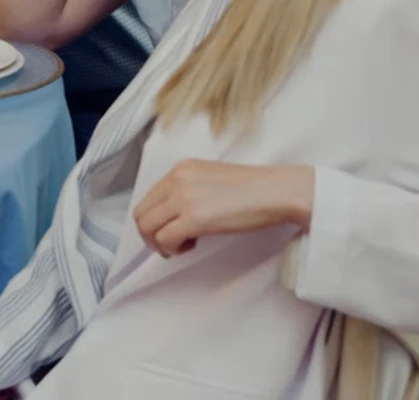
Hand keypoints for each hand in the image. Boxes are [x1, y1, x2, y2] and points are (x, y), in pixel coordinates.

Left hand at [132, 160, 314, 257]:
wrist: (277, 191)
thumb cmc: (253, 189)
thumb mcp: (211, 178)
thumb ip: (189, 190)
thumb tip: (176, 214)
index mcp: (181, 169)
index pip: (148, 198)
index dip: (154, 221)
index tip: (168, 231)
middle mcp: (177, 179)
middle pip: (141, 214)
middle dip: (151, 236)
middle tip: (170, 245)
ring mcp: (184, 197)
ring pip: (148, 229)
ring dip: (161, 244)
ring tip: (183, 247)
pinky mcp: (195, 217)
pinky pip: (166, 239)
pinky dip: (173, 249)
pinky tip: (192, 246)